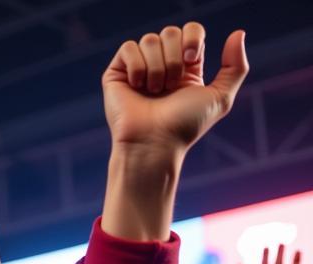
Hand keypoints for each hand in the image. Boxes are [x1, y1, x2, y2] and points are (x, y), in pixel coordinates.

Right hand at [103, 24, 247, 162]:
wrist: (154, 143)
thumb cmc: (184, 126)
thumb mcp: (220, 98)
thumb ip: (236, 67)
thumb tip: (237, 33)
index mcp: (184, 66)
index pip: (190, 30)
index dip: (192, 39)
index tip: (191, 61)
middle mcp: (160, 64)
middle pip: (171, 31)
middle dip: (174, 58)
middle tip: (170, 85)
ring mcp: (137, 69)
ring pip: (150, 40)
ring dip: (156, 67)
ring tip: (153, 92)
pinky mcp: (116, 75)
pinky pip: (128, 48)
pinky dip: (137, 67)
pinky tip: (136, 87)